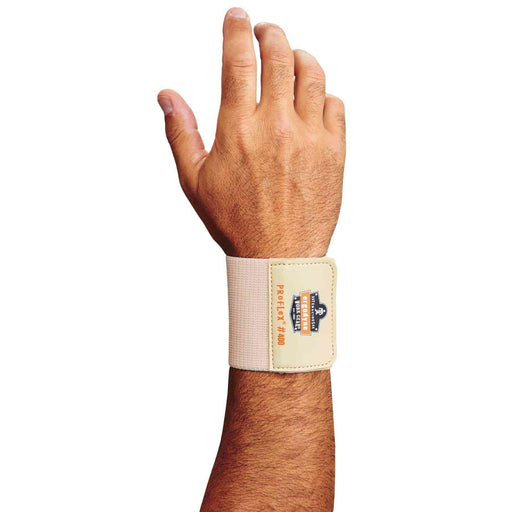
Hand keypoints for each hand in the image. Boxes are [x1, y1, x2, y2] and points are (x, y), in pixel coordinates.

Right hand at [158, 7, 344, 257]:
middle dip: (271, 33)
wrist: (278, 256)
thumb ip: (180, 132)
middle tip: (265, 32)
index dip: (237, 30)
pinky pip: (335, 105)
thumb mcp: (194, 181)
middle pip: (280, 55)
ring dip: (299, 57)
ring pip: (312, 73)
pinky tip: (312, 103)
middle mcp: (277, 126)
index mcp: (239, 129)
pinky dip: (323, 95)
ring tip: (291, 60)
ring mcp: (311, 137)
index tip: (237, 18)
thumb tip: (167, 95)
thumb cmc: (235, 223)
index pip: (239, 60)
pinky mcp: (335, 152)